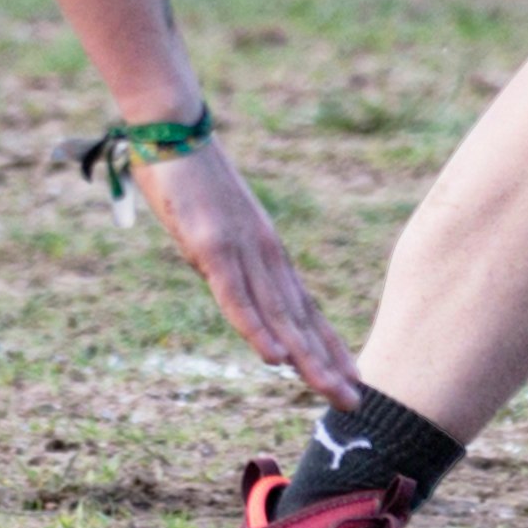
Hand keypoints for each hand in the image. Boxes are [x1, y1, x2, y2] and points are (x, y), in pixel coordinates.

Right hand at [130, 136, 361, 406]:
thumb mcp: (213, 221)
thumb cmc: (187, 170)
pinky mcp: (211, 245)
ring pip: (278, 315)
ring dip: (305, 358)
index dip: (328, 344)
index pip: (303, 307)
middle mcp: (263, 253)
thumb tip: (222, 274)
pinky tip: (274, 358)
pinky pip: (236, 296)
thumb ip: (223, 253)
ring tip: (330, 391)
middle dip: (327, 363)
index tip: (352, 377)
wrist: (172, 123)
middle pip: (300, 319)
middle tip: (354, 403)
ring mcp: (240, 249)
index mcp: (265, 249)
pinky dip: (255, 329)